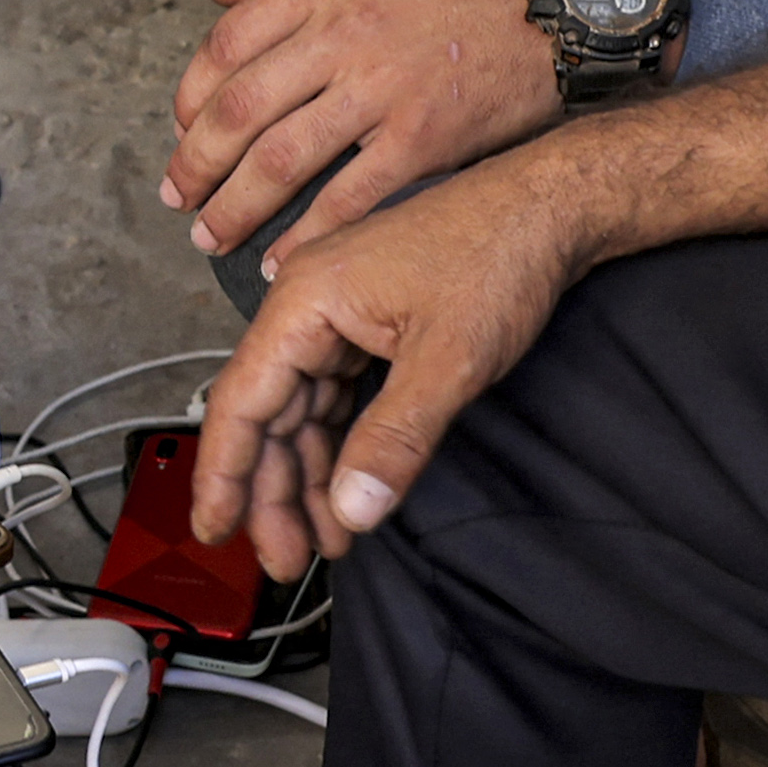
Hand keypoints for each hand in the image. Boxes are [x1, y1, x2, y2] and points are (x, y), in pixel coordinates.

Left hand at [166, 0, 566, 269]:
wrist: (571, 3)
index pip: (225, 46)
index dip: (189, 98)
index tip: (181, 129)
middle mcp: (342, 33)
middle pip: (239, 111)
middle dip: (195, 164)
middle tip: (176, 197)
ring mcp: (383, 90)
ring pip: (282, 160)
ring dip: (235, 207)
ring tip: (211, 236)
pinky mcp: (425, 139)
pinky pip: (350, 197)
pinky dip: (308, 235)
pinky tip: (282, 261)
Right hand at [189, 136, 605, 575]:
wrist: (552, 209)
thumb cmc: (499, 256)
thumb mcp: (450, 360)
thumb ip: (394, 439)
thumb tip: (352, 509)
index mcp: (304, 301)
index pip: (243, 401)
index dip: (224, 473)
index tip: (214, 528)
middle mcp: (307, 306)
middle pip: (268, 414)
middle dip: (273, 491)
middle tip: (286, 557)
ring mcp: (337, 316)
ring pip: (301, 412)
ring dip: (308, 476)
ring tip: (324, 539)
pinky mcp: (368, 326)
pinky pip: (334, 398)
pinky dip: (339, 447)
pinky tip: (347, 489)